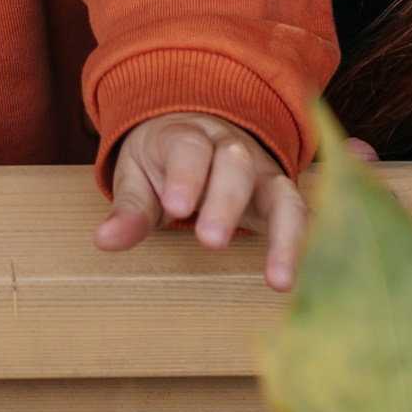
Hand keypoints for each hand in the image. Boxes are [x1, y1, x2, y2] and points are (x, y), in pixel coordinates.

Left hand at [97, 112, 306, 276]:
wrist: (196, 130)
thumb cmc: (163, 161)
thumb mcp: (137, 177)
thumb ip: (129, 209)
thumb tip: (105, 240)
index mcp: (188, 136)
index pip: (189, 150)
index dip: (185, 177)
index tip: (175, 207)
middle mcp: (233, 150)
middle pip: (237, 167)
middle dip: (226, 203)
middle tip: (211, 241)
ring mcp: (263, 173)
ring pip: (283, 193)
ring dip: (285, 235)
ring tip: (279, 279)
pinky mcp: (283, 199)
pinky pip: (302, 218)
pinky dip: (306, 246)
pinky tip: (301, 280)